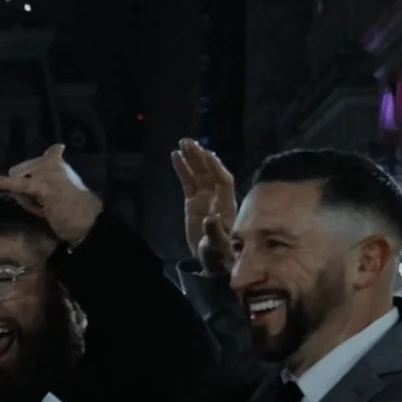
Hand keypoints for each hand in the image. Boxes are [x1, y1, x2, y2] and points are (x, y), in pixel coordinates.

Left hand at [0, 143, 103, 245]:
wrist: (88, 221)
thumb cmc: (71, 209)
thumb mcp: (54, 189)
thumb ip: (39, 180)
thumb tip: (15, 181)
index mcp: (57, 161)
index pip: (48, 153)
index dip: (37, 167)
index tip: (55, 154)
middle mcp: (52, 162)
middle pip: (20, 172)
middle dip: (26, 188)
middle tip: (47, 202)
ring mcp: (48, 172)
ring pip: (18, 181)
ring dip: (25, 197)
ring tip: (45, 206)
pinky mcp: (43, 186)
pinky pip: (19, 185)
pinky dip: (4, 183)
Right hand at [171, 138, 237, 276]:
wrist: (213, 259)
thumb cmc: (219, 253)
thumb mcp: (217, 245)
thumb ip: (214, 231)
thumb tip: (211, 218)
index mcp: (226, 203)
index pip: (223, 180)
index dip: (216, 168)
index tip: (206, 155)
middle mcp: (217, 196)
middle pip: (210, 172)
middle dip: (201, 157)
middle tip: (189, 142)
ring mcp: (205, 197)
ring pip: (199, 173)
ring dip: (192, 158)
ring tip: (182, 144)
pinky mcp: (193, 202)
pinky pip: (188, 181)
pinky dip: (183, 169)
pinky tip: (175, 157)